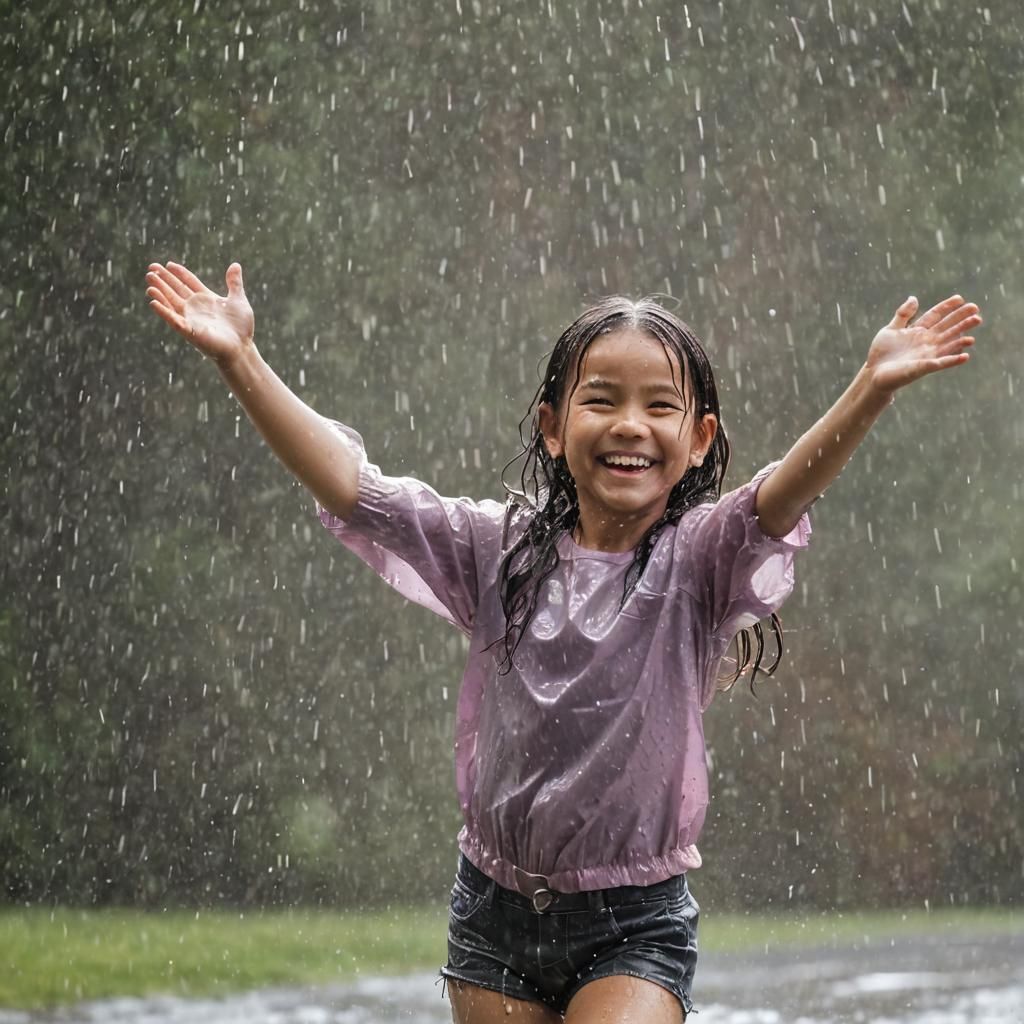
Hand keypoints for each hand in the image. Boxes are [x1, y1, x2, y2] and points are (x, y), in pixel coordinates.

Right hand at [145, 262, 254, 367]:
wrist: (242, 348)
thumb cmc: (241, 328)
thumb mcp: (238, 300)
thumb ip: (234, 283)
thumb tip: (235, 264)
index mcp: (206, 299)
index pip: (188, 282)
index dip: (179, 273)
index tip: (168, 264)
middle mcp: (195, 308)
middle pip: (176, 290)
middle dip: (164, 279)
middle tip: (151, 268)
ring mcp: (191, 319)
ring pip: (171, 302)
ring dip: (159, 292)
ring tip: (149, 281)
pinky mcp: (190, 330)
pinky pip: (173, 320)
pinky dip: (163, 311)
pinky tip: (153, 302)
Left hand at [866, 294, 980, 393]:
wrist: (873, 374)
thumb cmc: (881, 353)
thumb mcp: (890, 330)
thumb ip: (903, 315)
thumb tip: (914, 298)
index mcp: (918, 331)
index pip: (935, 315)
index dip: (947, 307)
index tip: (959, 298)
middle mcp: (927, 341)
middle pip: (947, 327)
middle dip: (961, 318)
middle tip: (975, 308)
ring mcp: (927, 354)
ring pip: (949, 342)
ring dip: (963, 334)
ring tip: (977, 322)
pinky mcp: (924, 367)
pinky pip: (941, 363)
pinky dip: (953, 360)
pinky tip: (966, 356)